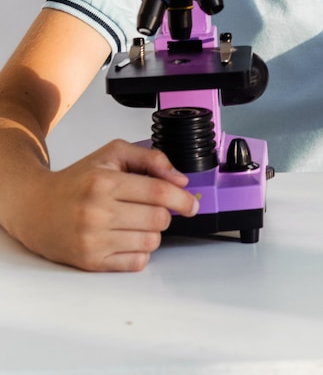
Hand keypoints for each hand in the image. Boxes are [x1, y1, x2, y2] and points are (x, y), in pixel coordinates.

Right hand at [16, 140, 198, 271]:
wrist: (36, 207)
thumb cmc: (78, 180)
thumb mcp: (112, 154)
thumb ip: (151, 158)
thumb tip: (180, 179)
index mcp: (104, 182)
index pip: (158, 192)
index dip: (182, 198)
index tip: (191, 203)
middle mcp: (97, 212)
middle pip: (159, 218)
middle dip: (165, 213)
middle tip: (155, 208)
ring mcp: (93, 240)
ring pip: (151, 242)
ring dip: (152, 231)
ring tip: (135, 221)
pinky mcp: (91, 262)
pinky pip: (137, 262)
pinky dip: (140, 251)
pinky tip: (127, 237)